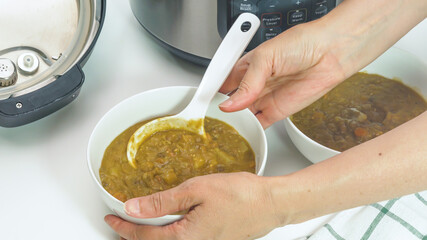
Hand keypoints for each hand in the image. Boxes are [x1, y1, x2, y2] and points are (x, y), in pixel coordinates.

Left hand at [105, 172, 284, 239]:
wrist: (270, 204)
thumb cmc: (241, 196)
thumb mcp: (196, 190)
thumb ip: (163, 201)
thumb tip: (134, 208)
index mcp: (185, 238)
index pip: (144, 237)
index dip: (123, 228)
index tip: (111, 219)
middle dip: (134, 236)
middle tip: (120, 225)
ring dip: (151, 235)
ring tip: (140, 224)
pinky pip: (184, 239)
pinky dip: (169, 232)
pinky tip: (170, 222)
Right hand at [219, 0, 426, 128]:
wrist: (332, 54)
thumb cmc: (302, 44)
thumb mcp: (266, 57)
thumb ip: (247, 83)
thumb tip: (230, 103)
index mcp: (245, 67)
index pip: (221, 83)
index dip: (210, 94)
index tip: (200, 106)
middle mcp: (253, 84)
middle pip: (230, 102)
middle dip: (220, 112)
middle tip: (209, 123)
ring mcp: (264, 99)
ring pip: (242, 116)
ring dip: (234, 123)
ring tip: (222, 131)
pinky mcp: (277, 112)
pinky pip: (259, 124)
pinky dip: (251, 131)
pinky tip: (242, 133)